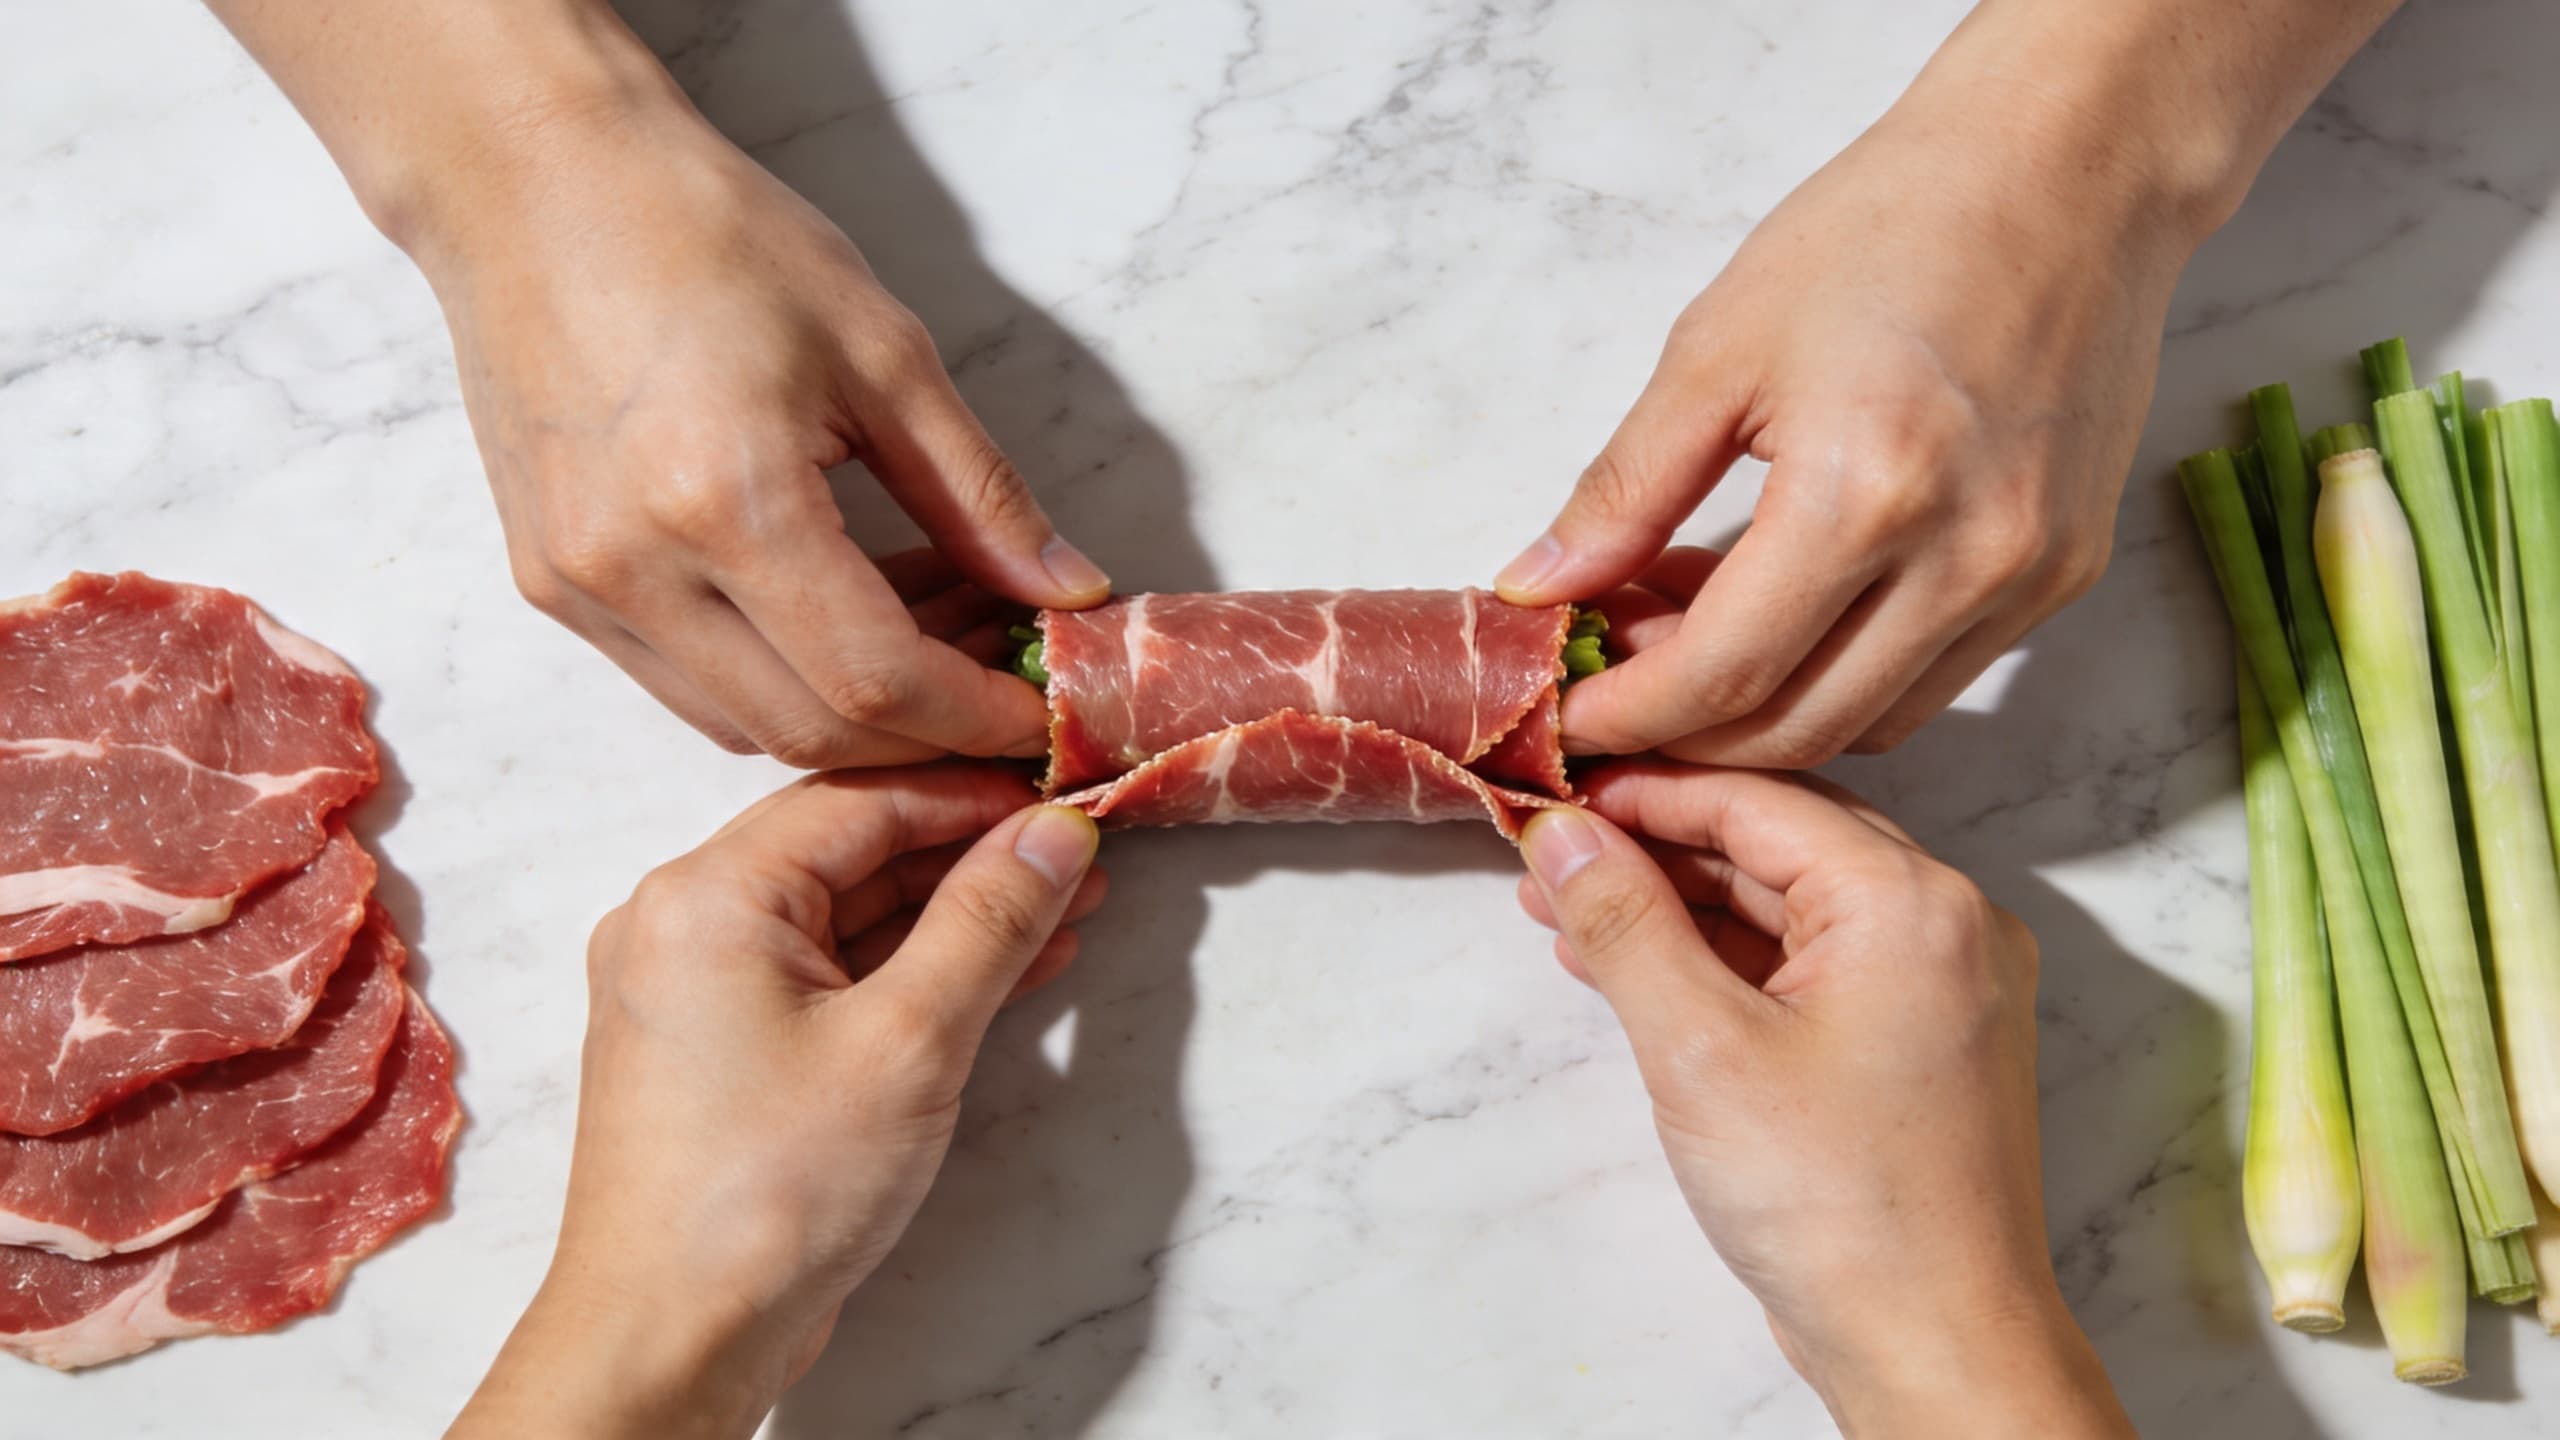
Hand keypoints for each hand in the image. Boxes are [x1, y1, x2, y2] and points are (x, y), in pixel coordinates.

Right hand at [415, 78, 1108, 766]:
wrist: (534, 181)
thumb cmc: (708, 235)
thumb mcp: (882, 351)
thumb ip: (978, 493)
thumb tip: (1063, 589)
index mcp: (726, 501)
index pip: (876, 681)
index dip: (974, 715)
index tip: (1041, 711)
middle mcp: (635, 568)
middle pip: (810, 731)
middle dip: (925, 734)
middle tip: (1001, 675)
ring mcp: (577, 587)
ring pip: (743, 725)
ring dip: (852, 714)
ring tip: (932, 633)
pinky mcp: (548, 584)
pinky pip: (683, 685)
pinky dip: (776, 679)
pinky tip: (840, 612)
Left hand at [452, 767, 1105, 1438]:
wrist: (673, 1336)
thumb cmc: (769, 1191)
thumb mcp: (908, 1039)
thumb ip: (988, 920)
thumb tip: (1056, 831)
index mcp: (707, 894)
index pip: (864, 799)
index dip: (978, 795)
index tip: (1070, 798)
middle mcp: (686, 923)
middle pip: (854, 850)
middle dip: (975, 856)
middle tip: (1081, 857)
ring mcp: (700, 991)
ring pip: (849, 917)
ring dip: (957, 916)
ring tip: (1068, 912)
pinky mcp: (724, 1052)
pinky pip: (832, 977)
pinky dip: (915, 972)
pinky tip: (1010, 972)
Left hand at [1496, 60, 2184, 766]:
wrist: (2063, 173)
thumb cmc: (1887, 231)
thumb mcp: (1718, 350)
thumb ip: (1625, 489)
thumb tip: (1539, 585)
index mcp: (1866, 496)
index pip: (1723, 677)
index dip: (1631, 716)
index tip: (1569, 714)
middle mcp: (1964, 558)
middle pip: (1796, 729)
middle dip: (1688, 732)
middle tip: (1620, 675)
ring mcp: (2028, 576)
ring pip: (1870, 724)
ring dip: (1768, 713)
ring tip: (1696, 631)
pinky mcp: (2066, 574)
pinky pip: (1937, 680)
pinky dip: (1848, 678)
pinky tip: (1790, 611)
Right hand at [1515, 765, 2130, 1437]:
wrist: (1935, 1345)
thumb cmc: (1838, 1205)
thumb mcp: (1699, 1047)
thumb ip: (1623, 923)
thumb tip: (1560, 832)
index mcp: (1912, 902)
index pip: (1757, 800)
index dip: (1642, 795)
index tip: (1552, 799)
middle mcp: (1947, 924)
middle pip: (1777, 844)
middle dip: (1653, 850)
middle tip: (1548, 860)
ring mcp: (1941, 986)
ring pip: (1789, 906)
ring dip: (1680, 908)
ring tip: (1567, 916)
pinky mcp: (1920, 1042)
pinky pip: (1812, 966)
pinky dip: (1727, 963)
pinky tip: (1635, 974)